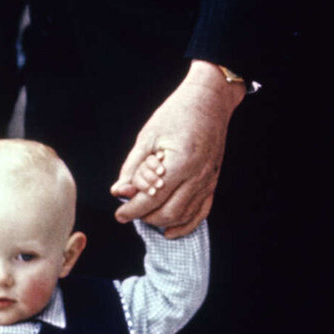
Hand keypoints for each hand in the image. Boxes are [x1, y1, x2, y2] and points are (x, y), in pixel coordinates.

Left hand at [110, 63, 244, 236]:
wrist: (209, 101)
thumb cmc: (177, 113)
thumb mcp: (148, 137)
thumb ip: (133, 167)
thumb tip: (119, 191)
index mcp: (181, 162)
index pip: (153, 197)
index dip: (133, 209)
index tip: (119, 214)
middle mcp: (198, 176)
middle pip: (168, 212)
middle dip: (145, 217)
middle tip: (130, 212)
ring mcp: (208, 181)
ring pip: (183, 215)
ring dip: (161, 221)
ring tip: (145, 215)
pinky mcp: (213, 182)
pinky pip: (201, 212)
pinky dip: (185, 225)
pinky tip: (169, 231)